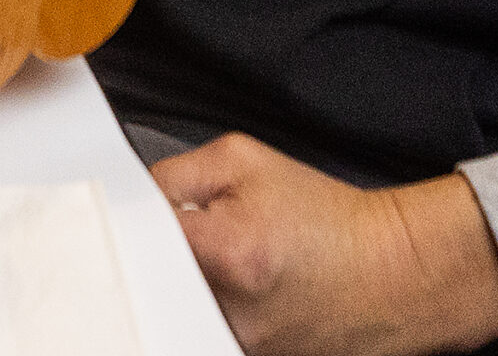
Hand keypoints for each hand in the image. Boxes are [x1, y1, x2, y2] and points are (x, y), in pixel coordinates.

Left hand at [154, 139, 497, 355]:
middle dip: (145, 253)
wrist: (387, 272)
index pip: (138, 238)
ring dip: (169, 284)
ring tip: (211, 263)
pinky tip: (223, 289)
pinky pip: (192, 330)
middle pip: (146, 279)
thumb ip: (175, 175)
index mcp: (226, 251)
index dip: (123, 220)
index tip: (109, 213)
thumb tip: (133, 199)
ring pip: (168, 308)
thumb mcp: (244, 161)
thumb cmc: (326, 217)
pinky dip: (193, 309)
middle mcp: (226, 312)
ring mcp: (235, 346)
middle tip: (167, 237)